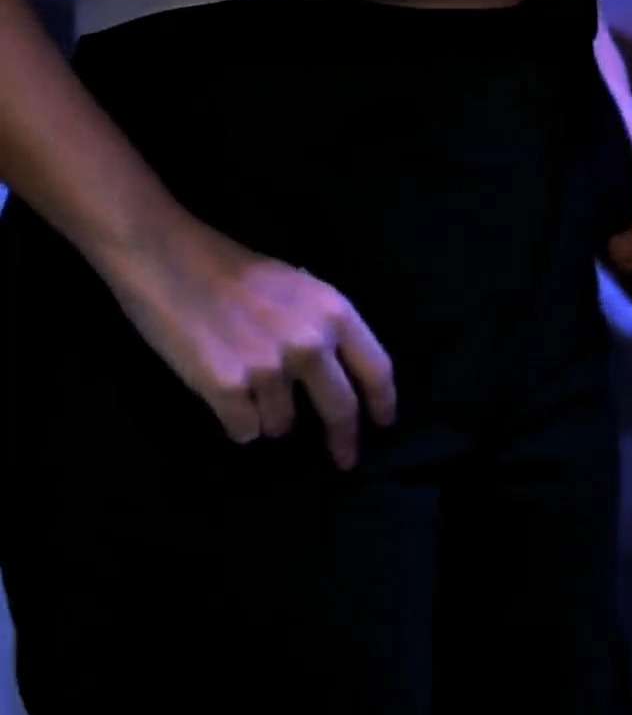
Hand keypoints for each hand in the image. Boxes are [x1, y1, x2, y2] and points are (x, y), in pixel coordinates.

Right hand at [97, 217, 396, 470]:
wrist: (164, 255)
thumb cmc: (226, 265)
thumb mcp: (293, 285)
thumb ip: (318, 324)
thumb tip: (333, 369)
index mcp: (331, 310)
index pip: (377, 368)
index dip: (382, 402)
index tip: (382, 424)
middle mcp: (309, 342)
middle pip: (341, 409)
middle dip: (343, 440)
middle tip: (343, 459)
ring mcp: (269, 368)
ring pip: (282, 425)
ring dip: (267, 417)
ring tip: (241, 383)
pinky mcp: (227, 389)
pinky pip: (243, 431)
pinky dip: (233, 421)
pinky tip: (219, 391)